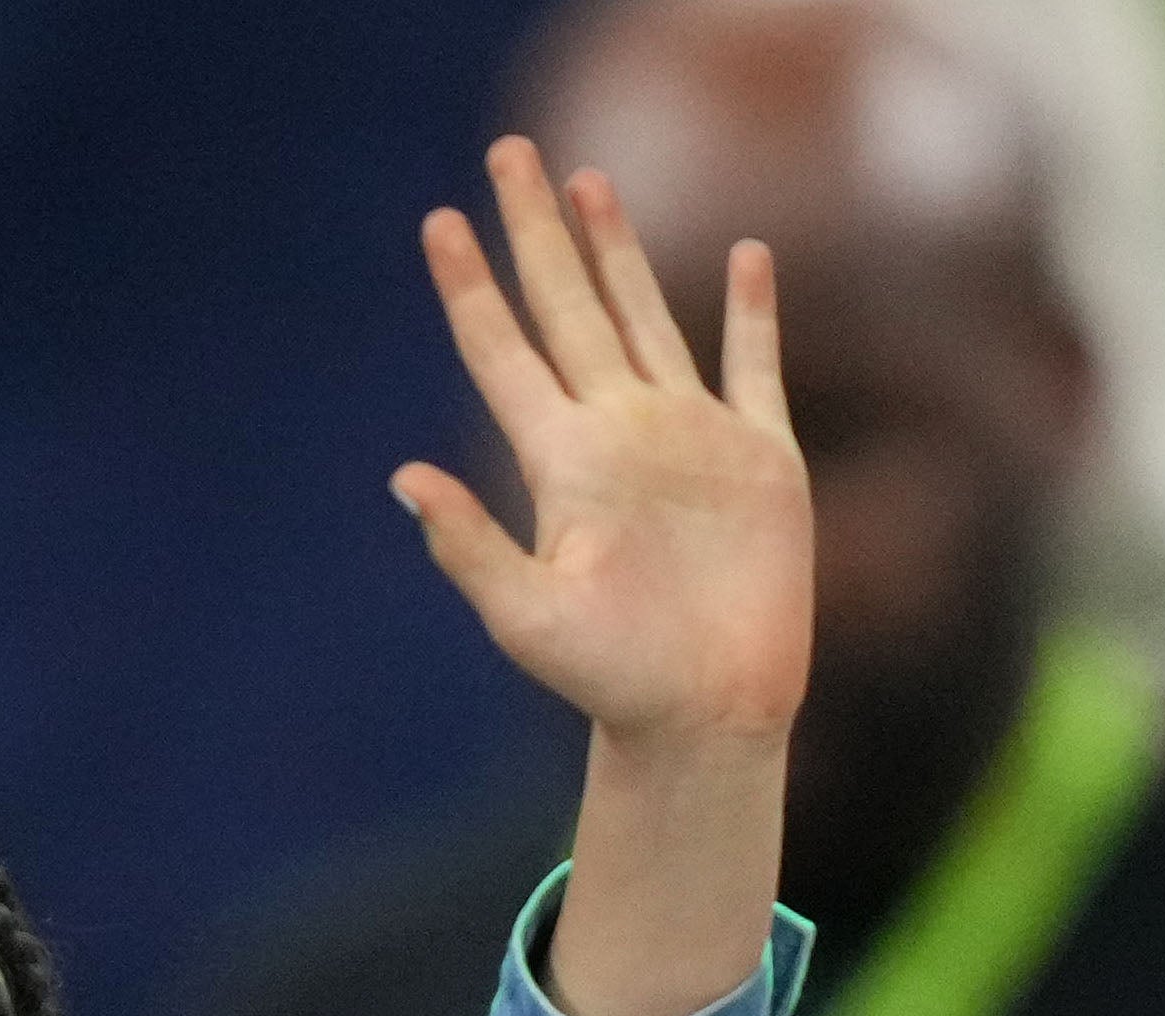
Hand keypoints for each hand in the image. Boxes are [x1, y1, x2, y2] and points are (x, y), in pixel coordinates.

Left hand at [398, 140, 807, 757]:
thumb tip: (403, 479)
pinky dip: (754, 313)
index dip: (472, 285)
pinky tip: (749, 257)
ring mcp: (691, 438)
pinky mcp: (762, 460)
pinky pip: (755, 368)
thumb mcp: (526, 617)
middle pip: (568, 307)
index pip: (503, 350)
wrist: (705, 716)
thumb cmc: (610, 681)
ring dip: (619, 250)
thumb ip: (469, 545)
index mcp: (562, 461)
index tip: (439, 221)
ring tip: (590, 181)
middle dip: (538, 230)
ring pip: (649, 316)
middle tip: (509, 151)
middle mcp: (620, 433)